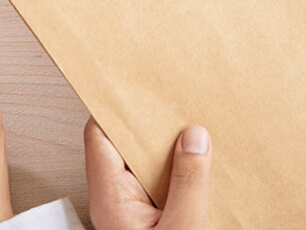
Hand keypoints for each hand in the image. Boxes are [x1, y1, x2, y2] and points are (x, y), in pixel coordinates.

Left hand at [85, 118, 210, 229]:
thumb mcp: (182, 227)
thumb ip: (188, 183)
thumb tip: (195, 140)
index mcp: (110, 201)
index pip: (100, 137)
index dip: (117, 110)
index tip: (139, 90)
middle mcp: (118, 203)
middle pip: (128, 148)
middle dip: (154, 127)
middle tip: (179, 110)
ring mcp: (136, 213)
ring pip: (149, 168)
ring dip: (174, 152)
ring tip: (199, 137)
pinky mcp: (156, 221)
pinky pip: (166, 187)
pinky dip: (184, 175)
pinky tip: (204, 169)